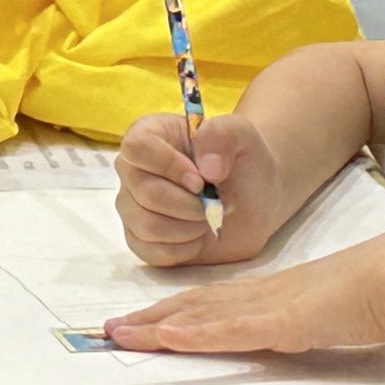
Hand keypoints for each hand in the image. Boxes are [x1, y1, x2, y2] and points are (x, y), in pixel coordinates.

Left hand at [102, 243, 384, 356]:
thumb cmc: (378, 290)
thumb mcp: (331, 307)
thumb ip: (310, 318)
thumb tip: (300, 329)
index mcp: (272, 293)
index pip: (210, 302)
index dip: (171, 311)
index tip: (139, 320)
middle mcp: (262, 295)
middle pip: (194, 306)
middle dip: (150, 318)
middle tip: (108, 328)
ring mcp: (272, 306)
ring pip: (203, 316)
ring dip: (159, 326)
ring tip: (120, 333)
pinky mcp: (288, 321)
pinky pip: (235, 330)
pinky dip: (200, 335)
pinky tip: (171, 339)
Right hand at [114, 108, 283, 262]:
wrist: (253, 200)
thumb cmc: (242, 162)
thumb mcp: (243, 135)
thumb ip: (223, 135)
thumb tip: (206, 169)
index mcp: (149, 134)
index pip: (137, 148)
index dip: (170, 167)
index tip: (201, 180)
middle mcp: (132, 169)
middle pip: (145, 192)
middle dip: (190, 205)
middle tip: (216, 202)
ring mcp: (131, 205)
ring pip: (147, 225)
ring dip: (189, 228)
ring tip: (208, 218)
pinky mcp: (139, 238)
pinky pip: (151, 251)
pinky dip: (184, 249)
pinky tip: (197, 236)